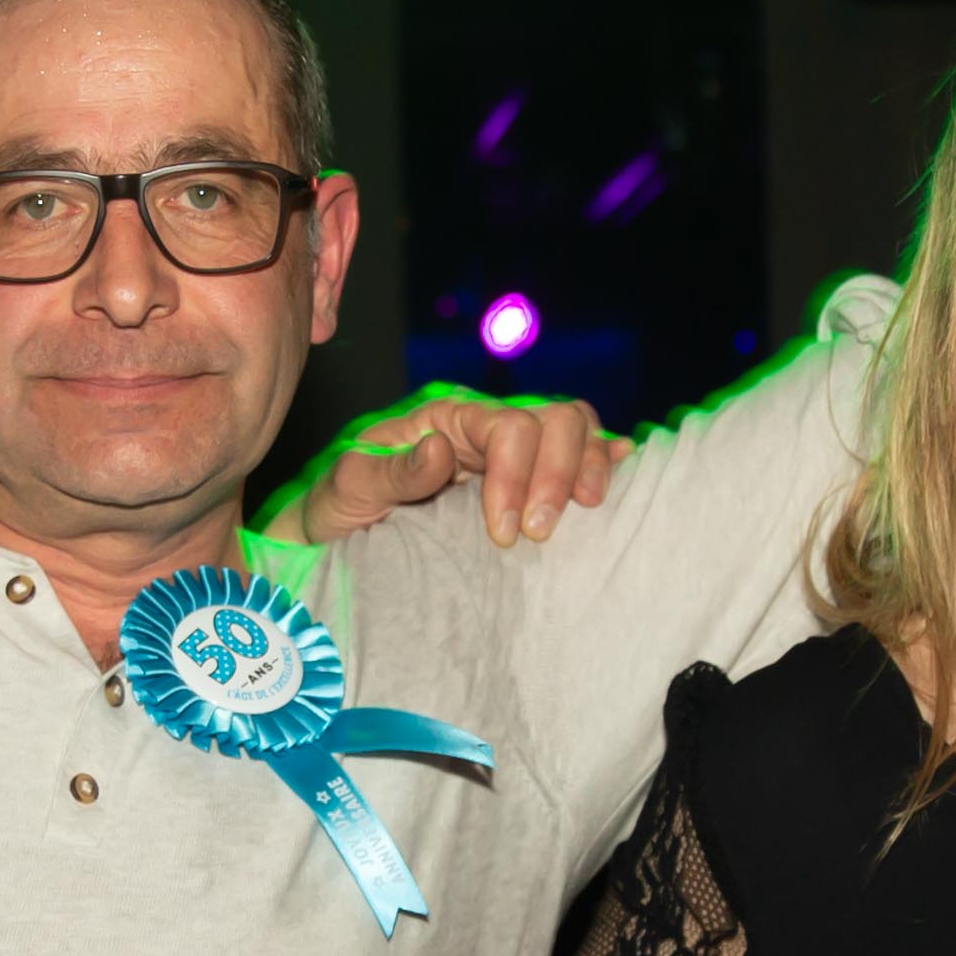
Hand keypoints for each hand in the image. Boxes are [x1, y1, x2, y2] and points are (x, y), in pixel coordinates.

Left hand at [272, 391, 624, 547]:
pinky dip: (603, 461)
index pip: (507, 427)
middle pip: (554, 420)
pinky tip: (620, 474)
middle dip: (559, 472)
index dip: (517, 475)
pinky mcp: (527, 483)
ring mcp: (513, 455)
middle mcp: (487, 430)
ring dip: (588, 467)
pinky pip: (578, 457)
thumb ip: (391, 472)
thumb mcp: (348, 487)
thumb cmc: (339, 506)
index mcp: (447, 420)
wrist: (335, 535)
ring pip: (575, 431)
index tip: (504, 532)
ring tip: (589, 510)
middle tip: (539, 532)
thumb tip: (441, 453)